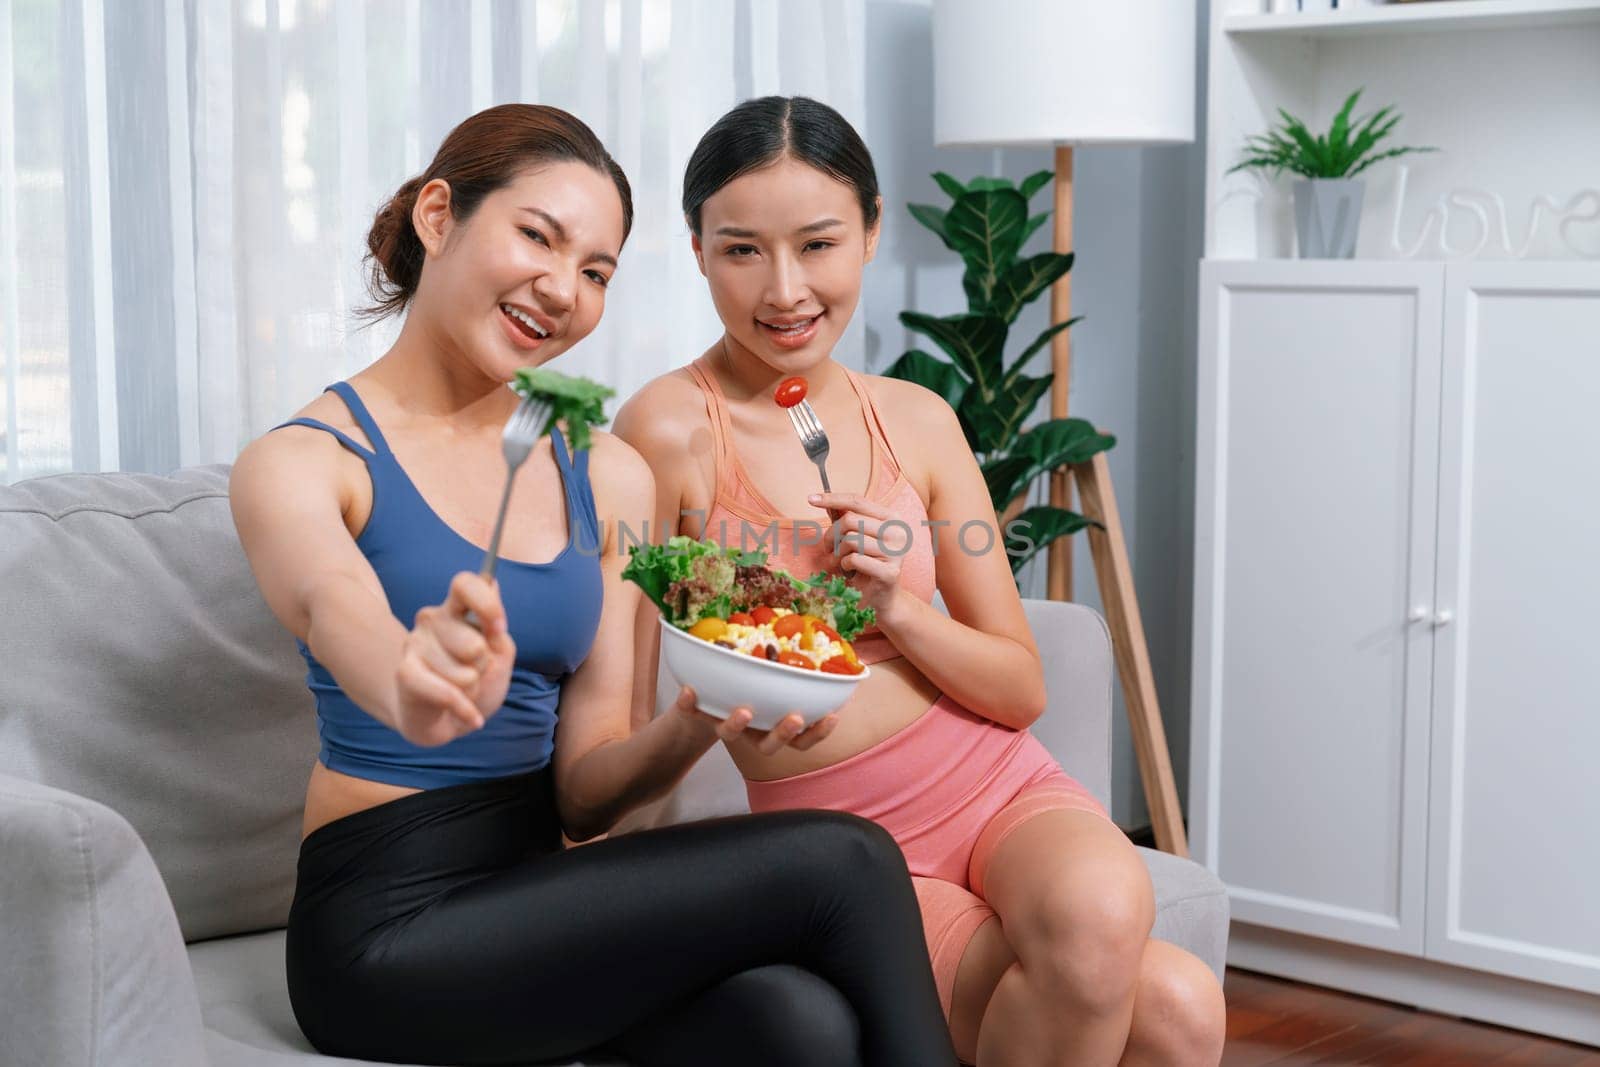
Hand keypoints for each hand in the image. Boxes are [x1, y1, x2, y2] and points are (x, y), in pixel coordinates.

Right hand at [394, 572, 516, 746]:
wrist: (449, 723)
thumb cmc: (477, 684)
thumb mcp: (500, 656)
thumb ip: (497, 627)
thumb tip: (492, 585)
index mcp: (456, 609)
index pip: (465, 584)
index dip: (486, 604)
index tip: (499, 629)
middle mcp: (431, 620)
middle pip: (475, 643)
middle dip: (484, 667)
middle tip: (474, 674)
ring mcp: (415, 644)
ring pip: (465, 674)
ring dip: (472, 690)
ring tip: (461, 691)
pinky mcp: (405, 673)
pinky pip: (447, 693)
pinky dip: (465, 710)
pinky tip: (469, 717)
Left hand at [667, 685, 838, 754]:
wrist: (703, 702)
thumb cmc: (751, 688)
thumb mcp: (776, 679)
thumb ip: (798, 668)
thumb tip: (839, 647)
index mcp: (773, 725)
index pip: (801, 739)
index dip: (818, 733)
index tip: (832, 716)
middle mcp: (750, 731)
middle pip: (769, 745)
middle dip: (783, 734)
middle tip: (795, 718)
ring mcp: (724, 724)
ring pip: (732, 734)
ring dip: (738, 725)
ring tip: (744, 711)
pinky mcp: (697, 714)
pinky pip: (691, 713)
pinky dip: (689, 704)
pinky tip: (688, 690)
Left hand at [810, 491, 904, 614]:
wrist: (882, 599)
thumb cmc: (867, 565)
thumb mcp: (857, 537)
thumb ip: (847, 519)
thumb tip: (826, 500)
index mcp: (893, 518)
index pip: (858, 501)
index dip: (833, 499)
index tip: (811, 499)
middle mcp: (898, 532)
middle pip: (850, 520)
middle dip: (832, 535)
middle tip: (828, 548)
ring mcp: (896, 552)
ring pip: (851, 540)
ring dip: (838, 553)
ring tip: (840, 562)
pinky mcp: (890, 572)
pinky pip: (855, 559)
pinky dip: (845, 565)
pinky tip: (850, 571)